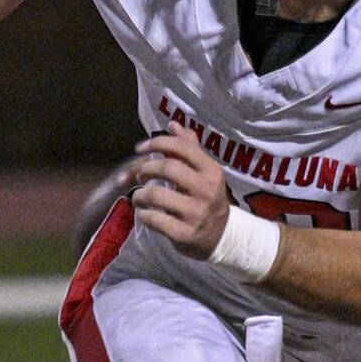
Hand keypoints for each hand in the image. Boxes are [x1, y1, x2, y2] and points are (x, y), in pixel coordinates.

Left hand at [129, 126, 230, 258]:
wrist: (222, 236)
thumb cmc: (207, 199)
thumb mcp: (204, 173)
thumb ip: (189, 148)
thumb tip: (173, 124)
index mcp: (211, 171)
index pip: (182, 148)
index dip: (157, 143)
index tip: (140, 149)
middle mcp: (206, 190)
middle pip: (168, 168)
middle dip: (145, 168)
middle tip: (139, 175)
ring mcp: (196, 213)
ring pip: (156, 195)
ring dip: (140, 194)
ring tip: (138, 197)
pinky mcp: (185, 234)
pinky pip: (155, 219)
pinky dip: (143, 215)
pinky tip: (144, 214)